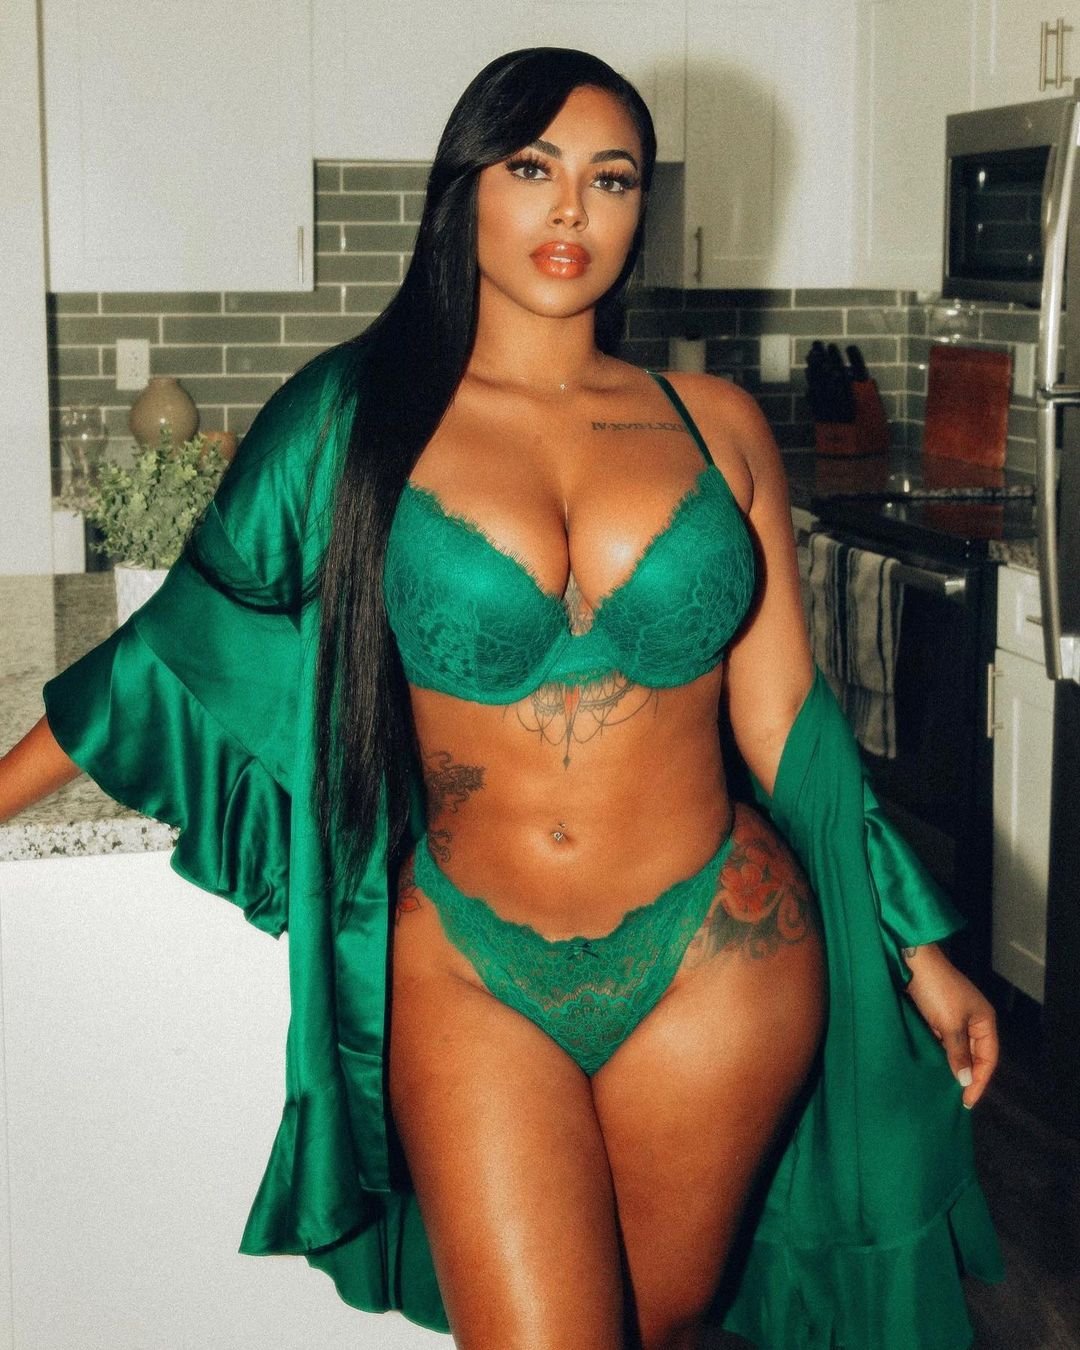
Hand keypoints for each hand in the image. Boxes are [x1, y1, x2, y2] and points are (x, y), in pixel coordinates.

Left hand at [902, 943, 998, 1108]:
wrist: (912, 962)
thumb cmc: (936, 992)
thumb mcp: (950, 1025)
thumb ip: (959, 1054)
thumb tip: (966, 1081)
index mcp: (984, 1020)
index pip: (988, 1058)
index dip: (980, 1081)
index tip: (967, 1101)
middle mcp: (974, 1019)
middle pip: (975, 1055)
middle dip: (968, 1076)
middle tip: (957, 1100)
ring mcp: (955, 1016)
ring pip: (958, 1049)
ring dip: (953, 1066)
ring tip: (945, 1089)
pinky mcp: (937, 1015)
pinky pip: (944, 1041)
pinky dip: (940, 1054)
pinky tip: (934, 1067)